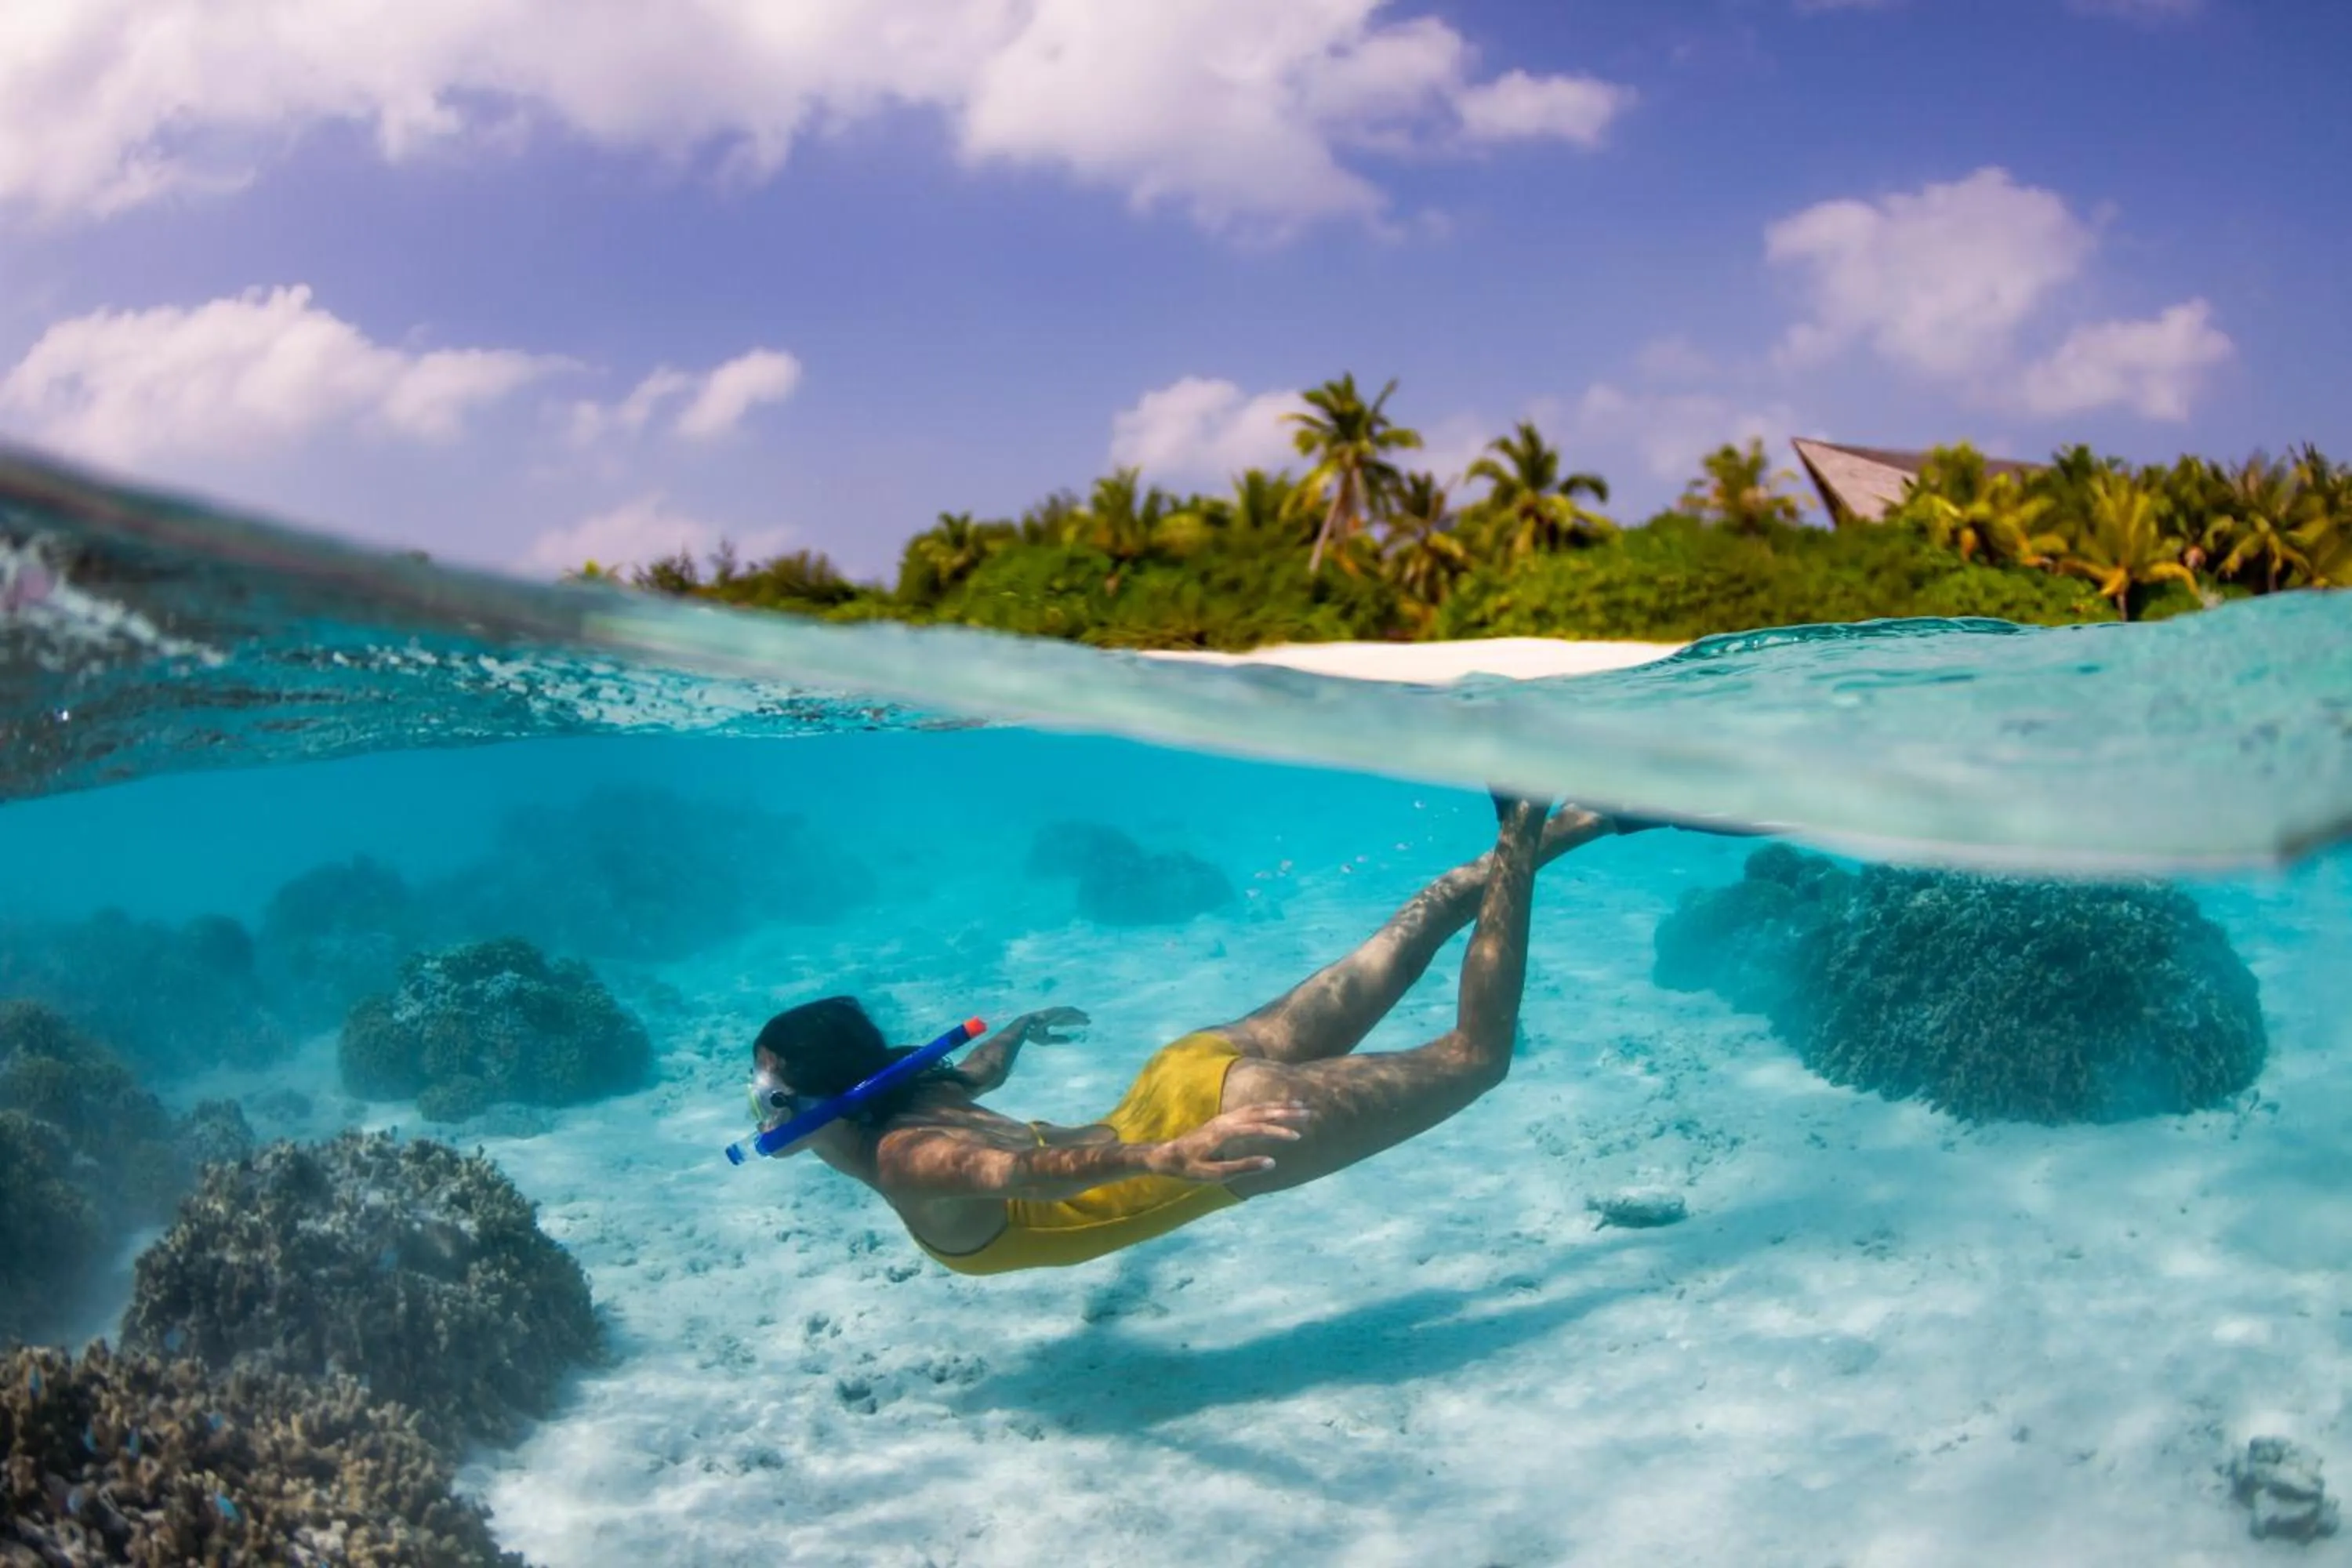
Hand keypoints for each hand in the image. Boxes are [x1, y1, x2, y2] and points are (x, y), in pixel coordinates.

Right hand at [1017, 1007, 1089, 1043]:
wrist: (1025, 1028)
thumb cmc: (1033, 1034)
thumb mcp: (1047, 1040)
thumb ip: (1058, 1039)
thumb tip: (1070, 1040)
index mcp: (1051, 1021)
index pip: (1065, 1021)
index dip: (1074, 1022)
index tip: (1083, 1023)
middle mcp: (1054, 1016)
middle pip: (1069, 1016)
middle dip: (1078, 1018)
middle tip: (1089, 1021)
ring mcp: (1054, 1012)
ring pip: (1070, 1012)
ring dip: (1079, 1015)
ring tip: (1088, 1018)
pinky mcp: (1055, 1011)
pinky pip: (1068, 1011)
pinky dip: (1076, 1013)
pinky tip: (1083, 1016)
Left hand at [1147, 1102, 1310, 1181]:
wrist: (1166, 1154)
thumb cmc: (1188, 1168)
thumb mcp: (1214, 1175)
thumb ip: (1243, 1167)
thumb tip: (1271, 1163)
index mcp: (1225, 1132)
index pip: (1258, 1128)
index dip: (1279, 1132)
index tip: (1298, 1136)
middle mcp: (1227, 1120)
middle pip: (1262, 1112)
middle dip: (1287, 1112)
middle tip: (1311, 1113)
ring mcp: (1226, 1117)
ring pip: (1257, 1107)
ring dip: (1280, 1107)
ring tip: (1301, 1107)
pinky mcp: (1225, 1119)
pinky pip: (1251, 1109)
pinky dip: (1268, 1107)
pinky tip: (1279, 1109)